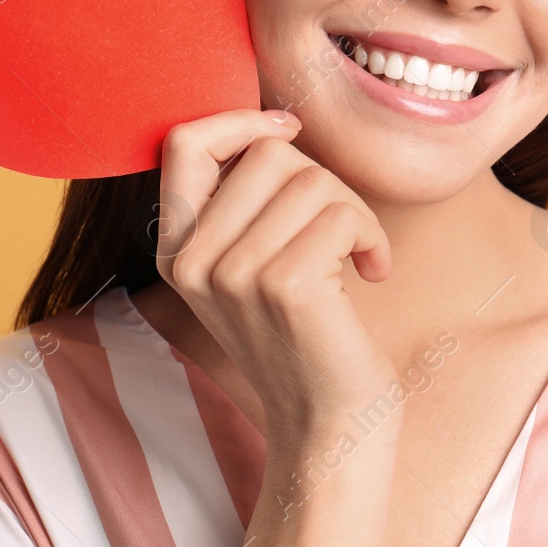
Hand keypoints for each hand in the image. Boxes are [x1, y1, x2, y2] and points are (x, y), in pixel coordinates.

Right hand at [155, 108, 395, 432]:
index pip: (183, 142)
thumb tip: (277, 123)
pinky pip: (342, 213)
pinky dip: (372, 237)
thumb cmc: (307, 334)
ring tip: (356, 255)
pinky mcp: (283, 286)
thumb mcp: (251, 264)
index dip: (240, 120)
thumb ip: (242, 202)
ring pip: (310, 178)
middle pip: (267, 152)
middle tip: (340, 230)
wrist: (330, 426)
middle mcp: (192, 261)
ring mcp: (233, 274)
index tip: (289, 129)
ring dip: (354, 211)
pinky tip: (372, 273)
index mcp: (175, 249)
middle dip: (322, 179)